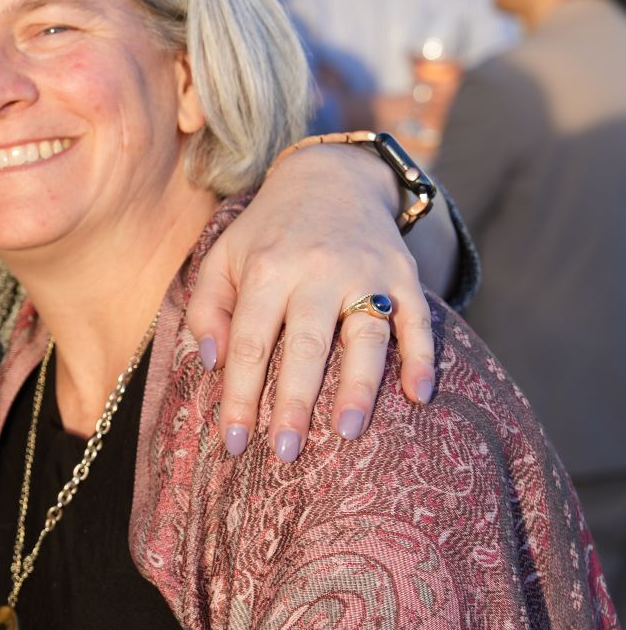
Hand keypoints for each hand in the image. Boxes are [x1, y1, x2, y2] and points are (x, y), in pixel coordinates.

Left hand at [186, 144, 433, 461]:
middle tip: (286, 452)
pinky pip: (418, 319)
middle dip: (295, 402)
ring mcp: (366, 271)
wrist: (332, 176)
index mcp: (267, 269)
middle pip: (306, 346)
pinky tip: (420, 395)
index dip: (240, 396)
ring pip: (366, 335)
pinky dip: (423, 357)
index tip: (234, 442)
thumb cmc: (267, 232)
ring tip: (348, 432)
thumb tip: (213, 363)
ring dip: (358, 386)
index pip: (249, 343)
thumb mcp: (222, 258)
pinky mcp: (403, 272)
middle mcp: (318, 270)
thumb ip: (207, 309)